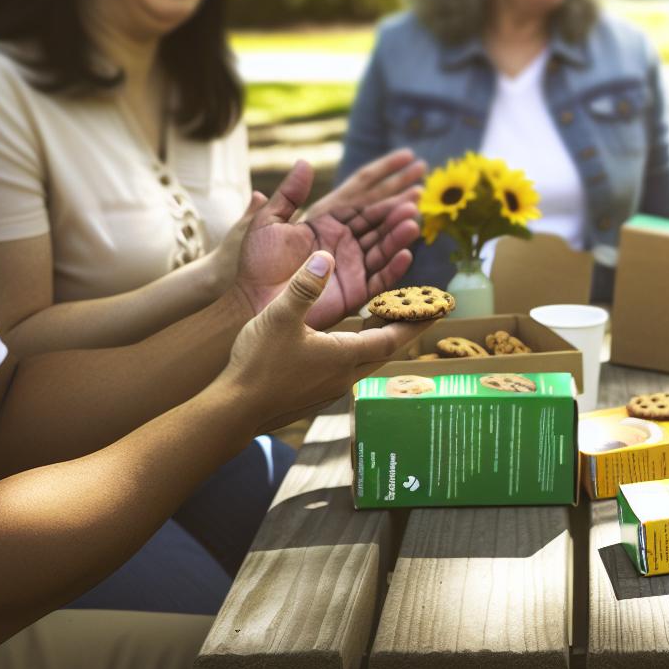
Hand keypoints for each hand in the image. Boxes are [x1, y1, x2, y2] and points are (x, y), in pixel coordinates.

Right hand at [221, 252, 432, 434]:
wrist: (233, 411)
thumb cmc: (257, 364)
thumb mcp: (280, 317)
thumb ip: (305, 286)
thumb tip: (326, 257)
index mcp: (344, 356)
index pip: (392, 337)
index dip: (415, 321)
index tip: (436, 309)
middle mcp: (344, 376)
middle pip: (385, 351)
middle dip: (404, 330)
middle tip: (421, 313)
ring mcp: (329, 390)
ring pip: (366, 361)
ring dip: (379, 341)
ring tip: (386, 322)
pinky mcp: (314, 396)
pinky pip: (346, 370)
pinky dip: (357, 352)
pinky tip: (345, 345)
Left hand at [233, 161, 419, 327]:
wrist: (252, 301)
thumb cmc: (257, 263)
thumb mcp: (269, 222)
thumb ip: (289, 194)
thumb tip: (303, 162)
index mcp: (328, 226)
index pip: (361, 208)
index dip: (382, 198)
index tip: (401, 189)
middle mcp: (344, 245)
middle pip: (376, 226)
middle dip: (395, 215)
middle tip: (414, 202)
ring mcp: (351, 268)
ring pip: (381, 249)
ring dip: (397, 236)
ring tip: (411, 224)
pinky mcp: (354, 292)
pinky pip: (379, 279)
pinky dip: (393, 268)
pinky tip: (404, 254)